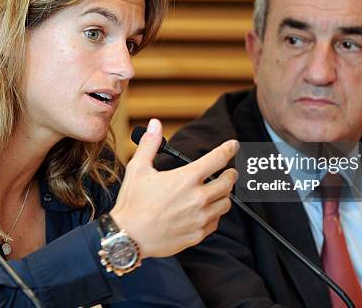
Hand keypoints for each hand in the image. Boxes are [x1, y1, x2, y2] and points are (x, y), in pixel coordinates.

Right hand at [110, 118, 237, 258]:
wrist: (128, 237)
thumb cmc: (132, 202)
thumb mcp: (138, 168)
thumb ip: (150, 144)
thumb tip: (155, 124)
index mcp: (186, 178)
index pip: (218, 159)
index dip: (229, 149)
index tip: (233, 145)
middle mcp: (197, 197)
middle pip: (228, 182)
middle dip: (231, 174)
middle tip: (229, 172)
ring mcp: (199, 218)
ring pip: (225, 203)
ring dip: (225, 195)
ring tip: (218, 191)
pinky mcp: (197, 234)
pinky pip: (216, 222)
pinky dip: (215, 214)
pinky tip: (207, 211)